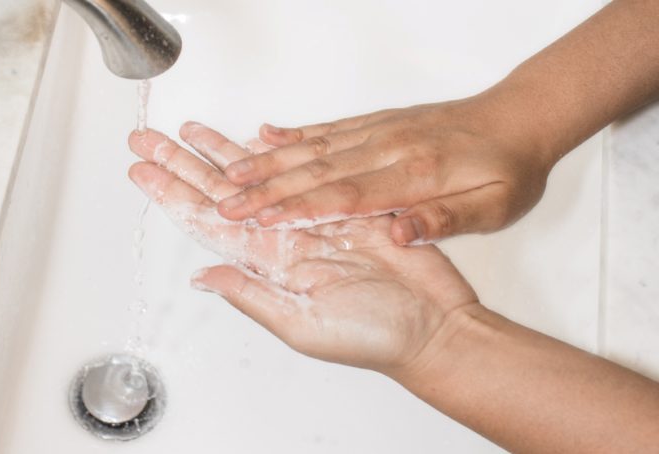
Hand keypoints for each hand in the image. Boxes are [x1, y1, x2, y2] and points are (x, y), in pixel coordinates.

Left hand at [127, 123, 479, 372]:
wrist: (431, 325)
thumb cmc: (372, 337)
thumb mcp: (301, 325)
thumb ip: (250, 296)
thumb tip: (202, 277)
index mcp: (266, 265)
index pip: (207, 222)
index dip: (172, 195)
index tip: (144, 171)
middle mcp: (281, 238)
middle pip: (220, 192)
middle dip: (183, 164)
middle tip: (150, 140)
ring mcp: (310, 218)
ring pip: (255, 175)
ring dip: (221, 151)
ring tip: (191, 128)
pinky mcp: (344, 204)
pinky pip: (301, 170)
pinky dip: (277, 153)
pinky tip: (253, 139)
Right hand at [215, 98, 555, 245]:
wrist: (521, 118)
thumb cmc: (509, 168)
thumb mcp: (495, 207)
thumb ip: (446, 220)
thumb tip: (402, 232)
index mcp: (416, 176)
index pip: (345, 196)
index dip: (298, 209)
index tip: (260, 220)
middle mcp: (389, 148)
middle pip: (316, 170)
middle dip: (266, 188)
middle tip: (226, 203)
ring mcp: (380, 131)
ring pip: (314, 147)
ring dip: (269, 161)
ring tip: (230, 172)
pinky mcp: (378, 122)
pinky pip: (329, 127)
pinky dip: (294, 134)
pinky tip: (267, 137)